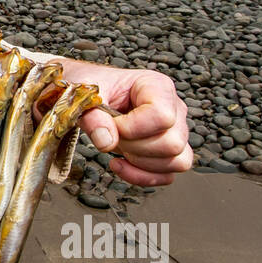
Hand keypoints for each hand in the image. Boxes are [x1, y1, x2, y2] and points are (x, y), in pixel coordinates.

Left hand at [55, 60, 191, 186]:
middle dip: (134, 147)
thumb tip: (106, 142)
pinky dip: (141, 176)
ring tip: (116, 147)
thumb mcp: (84, 96)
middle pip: (172, 143)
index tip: (111, 124)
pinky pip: (168, 175)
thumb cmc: (90, 90)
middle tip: (111, 135)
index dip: (132, 128)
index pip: (161, 116)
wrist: (88, 97)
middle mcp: (173, 108)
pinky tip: (119, 164)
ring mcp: (175, 131)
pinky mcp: (169, 152)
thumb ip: (92, 116)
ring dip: (139, 163)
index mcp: (157, 86)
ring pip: (177, 161)